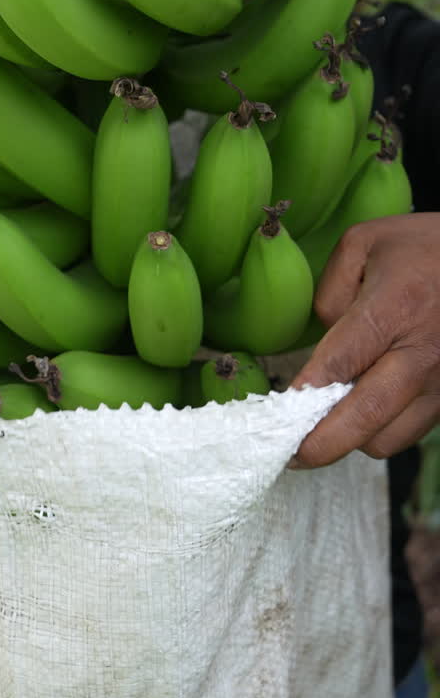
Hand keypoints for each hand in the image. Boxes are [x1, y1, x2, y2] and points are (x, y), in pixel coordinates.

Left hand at [289, 213, 439, 467]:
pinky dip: (382, 430)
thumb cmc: (423, 247)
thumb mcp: (364, 243)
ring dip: (353, 438)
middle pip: (366, 419)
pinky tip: (364, 410)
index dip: (304, 398)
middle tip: (290, 454)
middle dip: (322, 446)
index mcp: (394, 308)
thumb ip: (331, 292)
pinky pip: (410, 432)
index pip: (339, 365)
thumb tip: (324, 342)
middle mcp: (421, 353)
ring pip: (388, 439)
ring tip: (327, 423)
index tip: (275, 420)